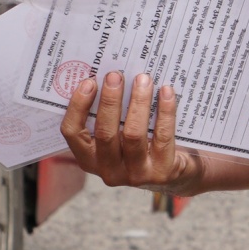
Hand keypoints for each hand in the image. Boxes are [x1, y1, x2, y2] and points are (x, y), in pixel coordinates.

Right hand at [59, 71, 203, 194]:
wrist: (175, 173)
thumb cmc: (141, 145)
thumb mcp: (119, 134)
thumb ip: (109, 113)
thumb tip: (108, 76)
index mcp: (90, 159)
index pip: (73, 134)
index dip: (78, 107)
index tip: (89, 82)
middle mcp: (109, 171)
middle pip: (104, 133)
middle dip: (109, 100)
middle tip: (116, 75)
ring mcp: (135, 174)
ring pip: (133, 134)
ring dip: (138, 101)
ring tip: (143, 78)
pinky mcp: (161, 172)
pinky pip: (162, 136)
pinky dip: (165, 110)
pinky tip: (166, 91)